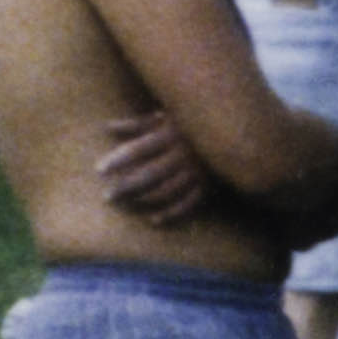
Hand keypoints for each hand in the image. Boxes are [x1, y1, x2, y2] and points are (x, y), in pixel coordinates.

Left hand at [93, 114, 215, 225]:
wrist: (238, 133)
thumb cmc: (193, 124)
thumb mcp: (167, 118)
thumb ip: (138, 125)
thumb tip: (107, 128)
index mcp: (171, 135)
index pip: (139, 149)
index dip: (119, 160)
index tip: (99, 170)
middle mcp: (184, 155)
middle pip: (151, 174)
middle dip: (127, 187)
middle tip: (107, 197)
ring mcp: (198, 172)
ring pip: (168, 191)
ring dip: (145, 201)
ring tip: (126, 206)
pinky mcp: (210, 186)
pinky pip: (191, 204)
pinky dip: (173, 214)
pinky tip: (154, 220)